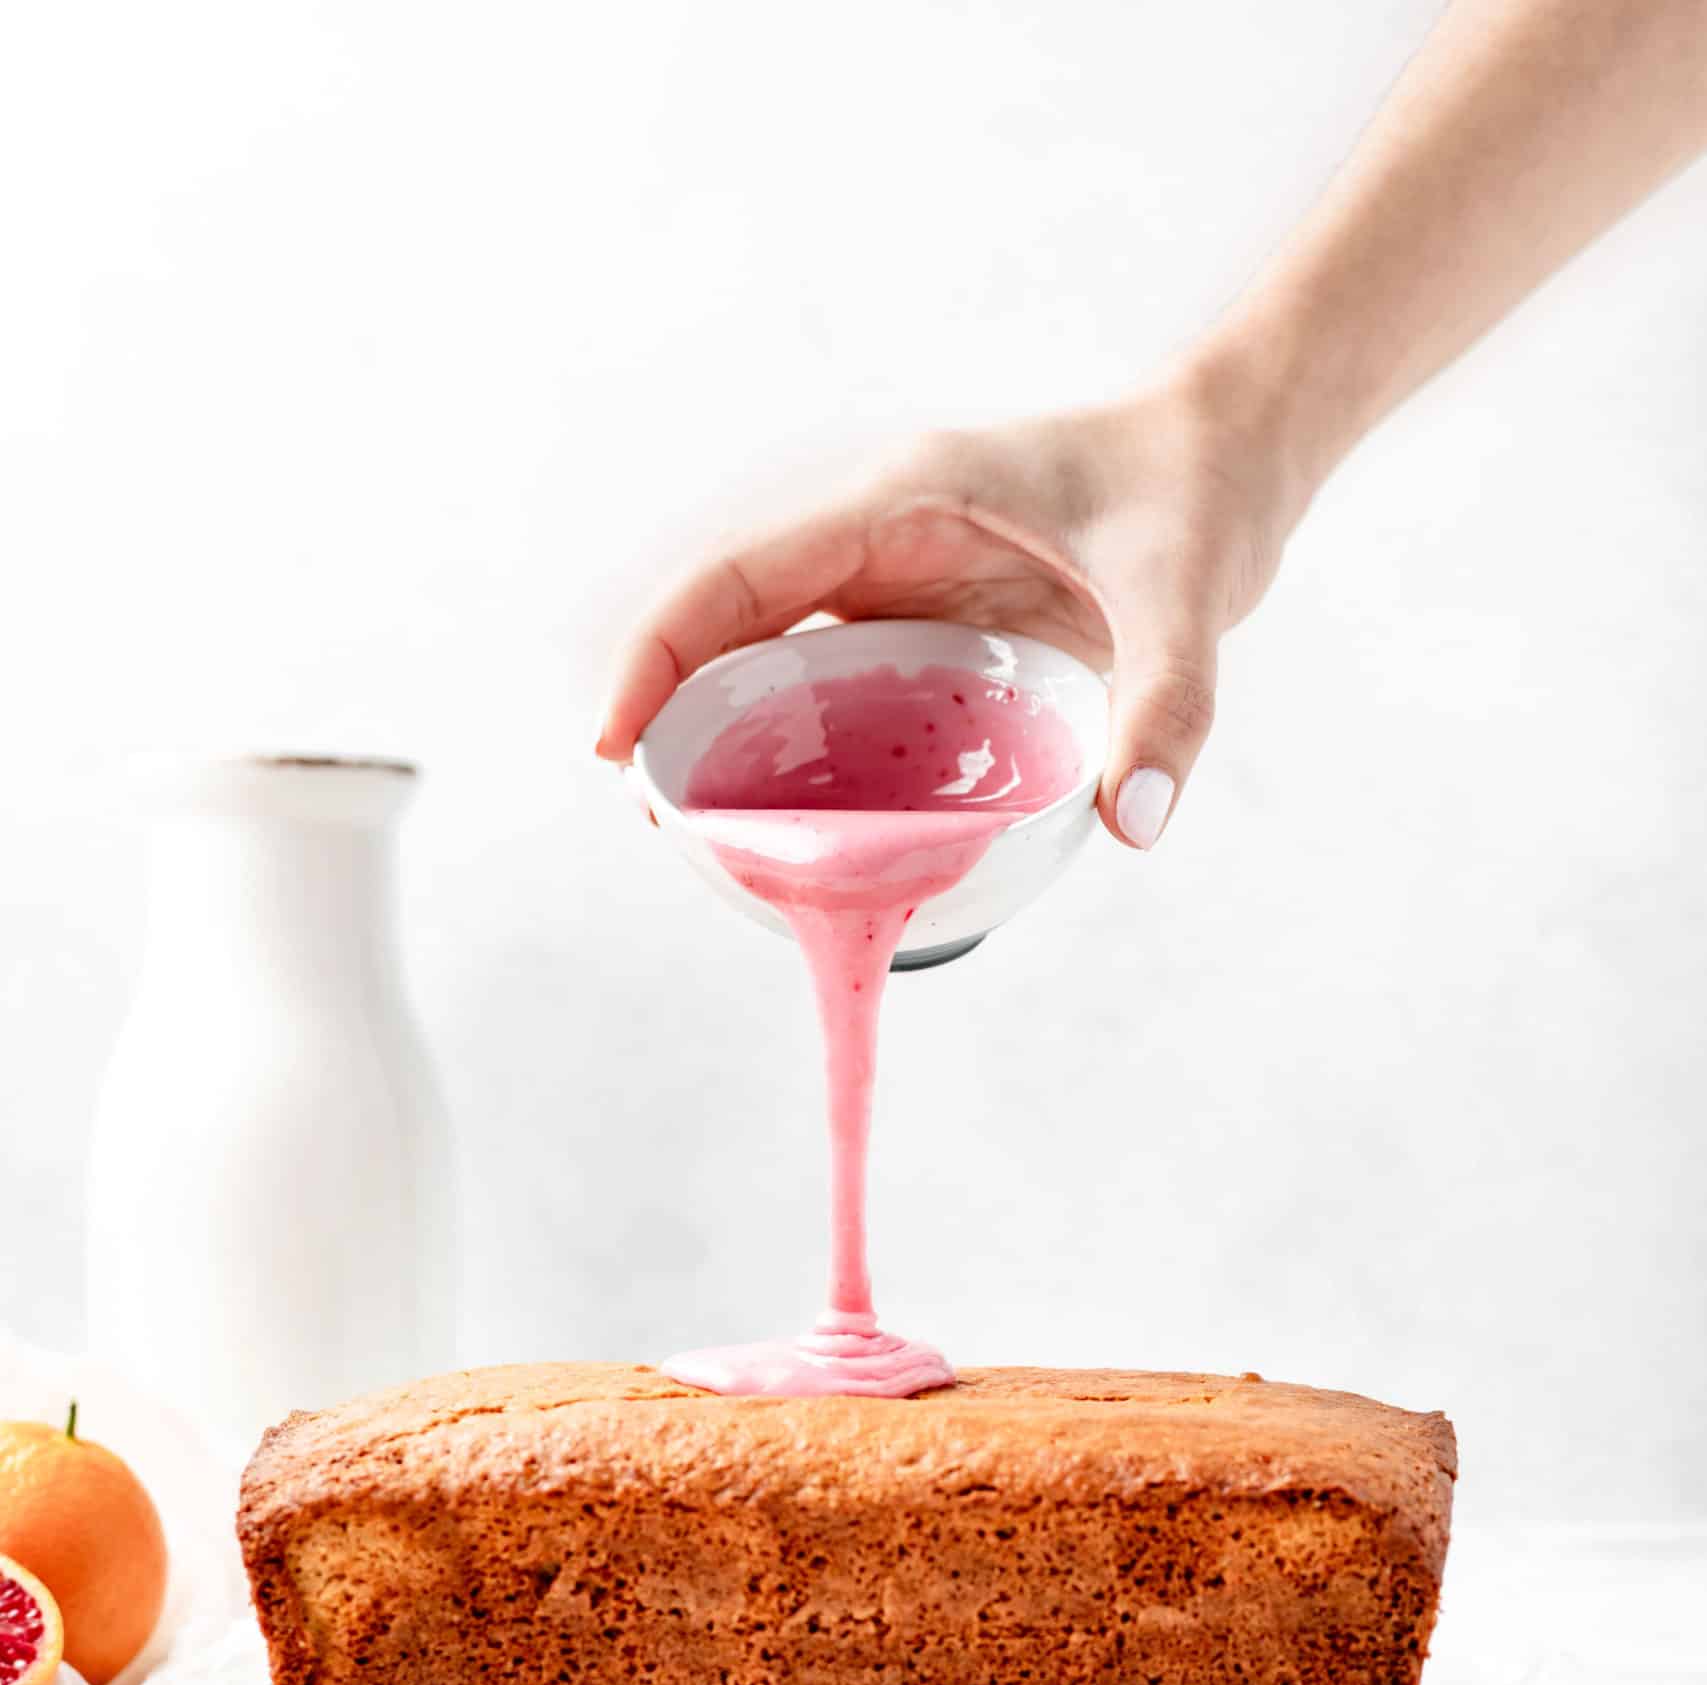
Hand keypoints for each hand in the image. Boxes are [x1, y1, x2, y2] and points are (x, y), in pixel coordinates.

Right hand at [597, 361, 1301, 846]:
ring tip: (711, 846)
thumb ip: (1167, 703)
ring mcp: (893, 587)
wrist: (1229, 460)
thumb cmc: (1194, 494)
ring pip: (772, 666)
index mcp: (900, 502)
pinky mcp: (922, 630)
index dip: (659, 656)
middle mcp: (876, 541)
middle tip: (659, 824)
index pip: (738, 576)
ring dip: (732, 746)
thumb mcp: (1189, 593)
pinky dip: (804, 759)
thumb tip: (1133, 822)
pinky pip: (835, 694)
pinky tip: (803, 834)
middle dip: (674, 718)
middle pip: (729, 628)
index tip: (615, 746)